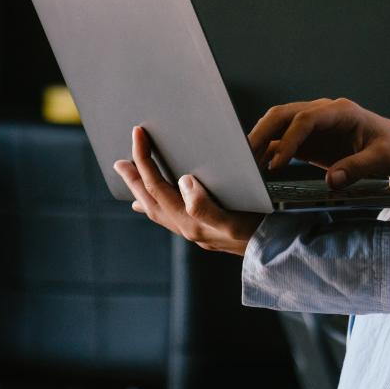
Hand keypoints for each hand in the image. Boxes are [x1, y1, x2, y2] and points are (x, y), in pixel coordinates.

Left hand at [115, 124, 263, 255]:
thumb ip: (203, 205)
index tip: (139, 135)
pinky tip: (147, 206)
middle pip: (150, 198)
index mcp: (188, 221)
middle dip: (134, 176)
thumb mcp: (231, 220)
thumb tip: (183, 182)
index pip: (157, 185)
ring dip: (139, 190)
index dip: (145, 159)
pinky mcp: (198, 231)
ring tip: (128, 176)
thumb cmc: (255, 232)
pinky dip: (152, 207)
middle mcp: (184, 228)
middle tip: (120, 160)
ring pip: (154, 209)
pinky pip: (165, 217)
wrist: (270, 252)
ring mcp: (189, 231)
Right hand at [246, 96, 389, 190]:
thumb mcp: (382, 159)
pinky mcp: (311, 140)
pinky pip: (283, 141)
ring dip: (261, 140)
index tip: (277, 164)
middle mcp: (324, 113)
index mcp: (341, 112)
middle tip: (244, 157)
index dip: (289, 140)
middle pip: (284, 115)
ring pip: (279, 125)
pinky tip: (258, 167)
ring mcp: (315, 125)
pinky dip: (269, 151)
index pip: (306, 119)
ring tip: (244, 163)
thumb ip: (358, 168)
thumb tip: (332, 181)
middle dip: (262, 133)